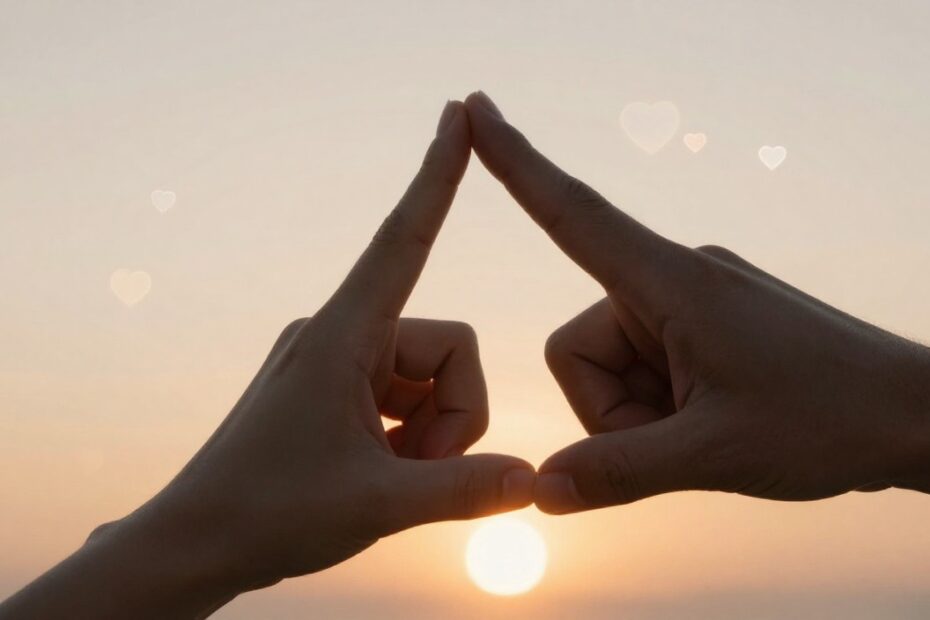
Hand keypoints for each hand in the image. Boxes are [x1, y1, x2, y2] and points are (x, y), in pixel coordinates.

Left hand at [0, 101, 534, 618]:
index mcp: (341, 336)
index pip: (404, 238)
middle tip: (416, 472)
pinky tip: (383, 472)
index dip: (437, 176)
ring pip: (433, 378)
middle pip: (450, 349)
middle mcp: (341, 333)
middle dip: (453, 419)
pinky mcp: (338, 388)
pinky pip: (406, 396)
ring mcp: (339, 361)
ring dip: (431, 435)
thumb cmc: (268, 515)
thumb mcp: (380, 505)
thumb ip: (466, 490)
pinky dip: (412, 437)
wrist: (196, 544)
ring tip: (391, 479)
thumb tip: (533, 479)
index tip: (459, 114)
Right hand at [464, 91, 929, 513]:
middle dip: (609, 412)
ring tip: (705, 434)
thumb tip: (540, 490)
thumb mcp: (713, 455)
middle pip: (577, 347)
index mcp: (671, 283)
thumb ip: (616, 474)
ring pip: (609, 368)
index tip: (473, 111)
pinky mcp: (704, 326)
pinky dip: (659, 411)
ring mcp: (690, 303)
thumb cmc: (830, 420)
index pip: (572, 212)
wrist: (915, 415)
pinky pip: (643, 369)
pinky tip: (711, 425)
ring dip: (639, 418)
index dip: (514, 163)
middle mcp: (673, 279)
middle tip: (678, 440)